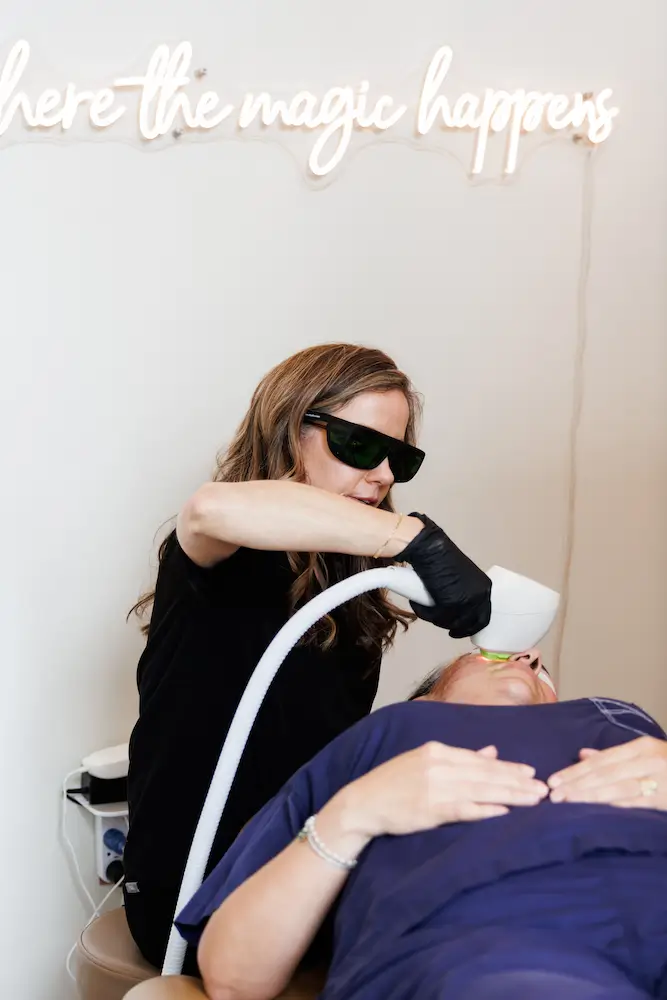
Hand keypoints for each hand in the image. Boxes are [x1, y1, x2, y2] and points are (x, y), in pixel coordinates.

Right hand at [334, 742, 547, 839]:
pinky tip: (504, 812)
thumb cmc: (395, 783)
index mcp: (438, 751)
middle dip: (517, 781)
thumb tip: (491, 752)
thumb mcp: (425, 761)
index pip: (481, 760)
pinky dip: (485, 810)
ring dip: (510, 795)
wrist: (364, 802)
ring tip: (533, 799)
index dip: (508, 768)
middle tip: (543, 788)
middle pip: (486, 774)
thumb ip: (460, 757)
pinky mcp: (430, 809)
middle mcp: (439, 765)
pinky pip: (464, 809)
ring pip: (481, 790)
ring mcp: (435, 787)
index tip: (531, 773)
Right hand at [392, 513, 491, 637]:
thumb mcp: (461, 577)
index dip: (471, 625)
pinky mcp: (450, 604)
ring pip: (451, 623)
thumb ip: (463, 591)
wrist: (430, 548)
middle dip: (457, 629)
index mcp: (485, 588)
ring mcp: (467, 601)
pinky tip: (416, 605)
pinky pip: (436, 617)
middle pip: (470, 624)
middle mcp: (480, 596)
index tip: (459, 627)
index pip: (483, 616)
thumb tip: (456, 606)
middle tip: (447, 629)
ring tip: (424, 608)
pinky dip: (425, 614)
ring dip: (436, 620)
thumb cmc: (442, 558)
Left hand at [547, 736, 666, 808]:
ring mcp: (660, 778)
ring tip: (568, 802)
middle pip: (605, 772)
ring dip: (590, 795)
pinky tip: (598, 811)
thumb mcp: (646, 755)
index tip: (554, 780)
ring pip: (617, 786)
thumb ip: (615, 757)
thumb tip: (582, 755)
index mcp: (641, 747)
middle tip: (554, 795)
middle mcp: (649, 759)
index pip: (601, 760)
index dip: (576, 770)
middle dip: (577, 784)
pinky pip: (638, 802)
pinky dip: (616, 805)